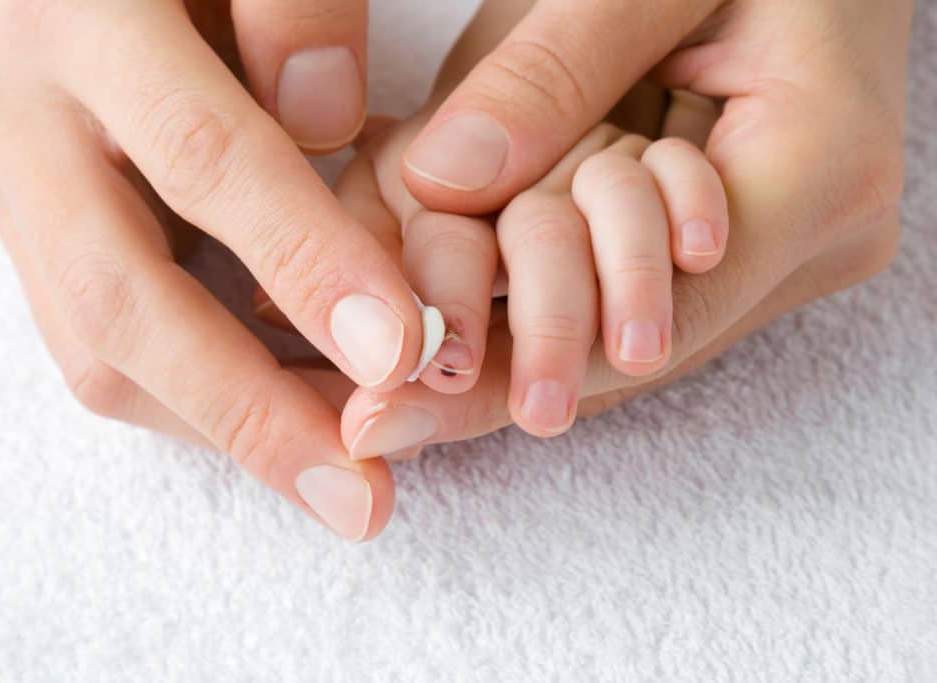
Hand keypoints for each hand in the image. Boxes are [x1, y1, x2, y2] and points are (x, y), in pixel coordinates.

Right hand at [0, 0, 432, 540]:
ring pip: (98, 350)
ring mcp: (13, 182)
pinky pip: (103, 350)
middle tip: (360, 498)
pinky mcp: (34, 236)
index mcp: (84, 14)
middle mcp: (21, 107)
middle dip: (251, 410)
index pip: (205, 158)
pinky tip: (282, 426)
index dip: (306, 263)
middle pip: (121, 298)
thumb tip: (323, 124)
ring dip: (225, 429)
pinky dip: (199, 402)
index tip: (399, 354)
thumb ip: (296, 8)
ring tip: (336, 482)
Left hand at [337, 0, 910, 457]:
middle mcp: (810, 238)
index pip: (649, 312)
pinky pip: (634, 287)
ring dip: (514, 334)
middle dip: (498, 363)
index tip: (388, 413)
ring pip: (626, 328)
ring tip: (401, 385)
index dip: (514, 362)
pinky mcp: (744, 237)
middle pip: (630, 344)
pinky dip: (548, 294)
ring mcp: (779, 246)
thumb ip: (555, 69)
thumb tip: (444, 178)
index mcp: (815, 168)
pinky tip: (465, 315)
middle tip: (380, 414)